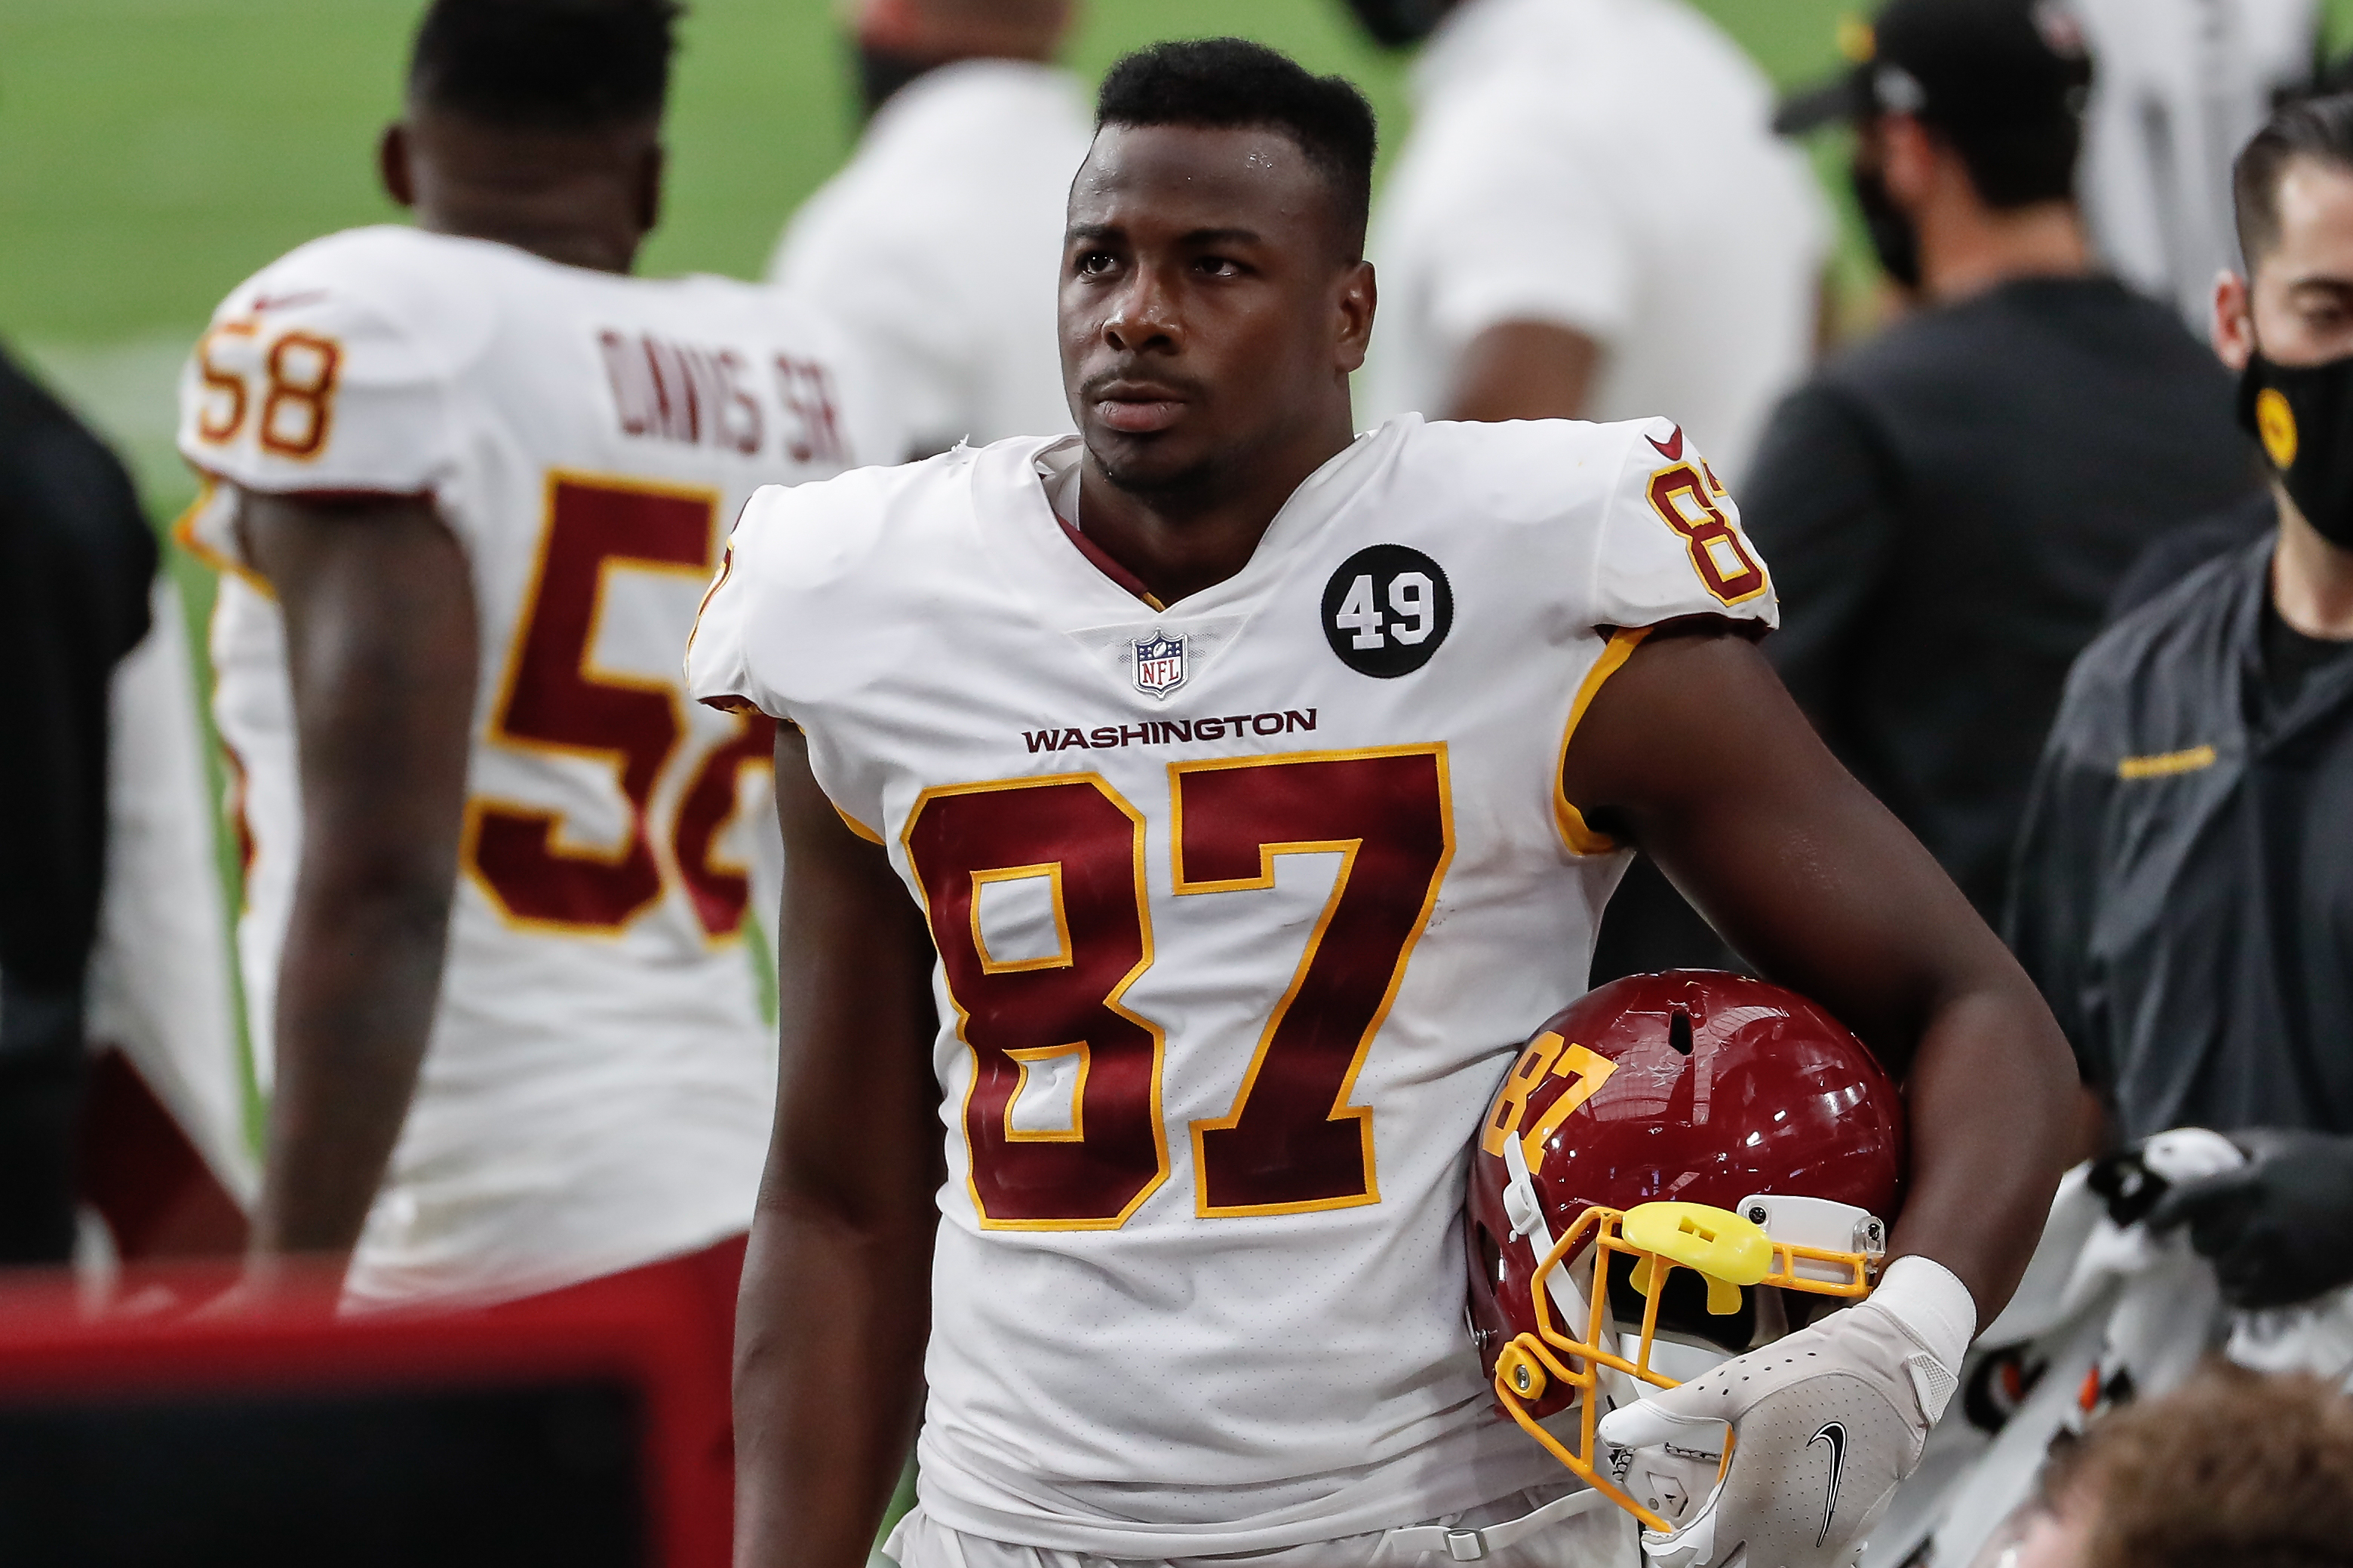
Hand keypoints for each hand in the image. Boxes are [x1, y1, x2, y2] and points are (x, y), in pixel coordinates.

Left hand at [1593, 1257, 1972, 1567]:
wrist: (1891, 1369)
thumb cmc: (1809, 1371)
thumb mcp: (1730, 1385)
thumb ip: (1668, 1414)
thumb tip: (1613, 1428)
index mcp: (1755, 1497)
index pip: (1705, 1556)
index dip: (1677, 1554)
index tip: (1663, 1544)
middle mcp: (1793, 1530)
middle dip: (1715, 1559)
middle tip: (1697, 1538)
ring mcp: (1830, 1537)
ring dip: (1753, 1558)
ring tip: (1733, 1532)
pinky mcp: (1858, 1531)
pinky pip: (1816, 1564)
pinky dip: (1789, 1556)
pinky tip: (1775, 1527)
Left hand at [2145, 1130, 2352, 1309]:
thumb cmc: (2325, 1165)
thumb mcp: (2275, 1144)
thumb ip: (2228, 1146)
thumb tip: (2180, 1151)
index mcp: (2251, 1185)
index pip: (2186, 1203)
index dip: (2161, 1216)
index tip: (2153, 1225)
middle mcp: (2262, 1224)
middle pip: (2203, 1243)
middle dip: (2204, 1238)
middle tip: (2217, 1232)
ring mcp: (2282, 1259)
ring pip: (2222, 1274)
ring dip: (2223, 1266)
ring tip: (2238, 1255)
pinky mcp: (2299, 1287)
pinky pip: (2247, 1300)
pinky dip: (2241, 1291)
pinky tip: (2252, 1276)